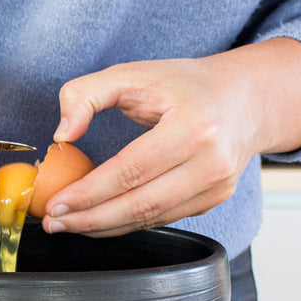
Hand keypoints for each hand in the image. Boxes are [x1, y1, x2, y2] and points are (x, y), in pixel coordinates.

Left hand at [43, 38, 300, 236]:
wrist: (245, 98)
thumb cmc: (185, 85)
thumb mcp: (132, 73)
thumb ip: (86, 94)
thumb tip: (61, 135)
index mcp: (193, 126)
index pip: (130, 171)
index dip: (88, 193)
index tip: (55, 204)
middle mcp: (212, 161)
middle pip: (140, 204)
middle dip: (89, 219)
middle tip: (54, 223)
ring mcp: (217, 185)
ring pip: (151, 219)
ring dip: (105, 227)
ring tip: (69, 225)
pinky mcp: (214, 199)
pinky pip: (163, 218)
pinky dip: (128, 224)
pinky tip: (100, 221)